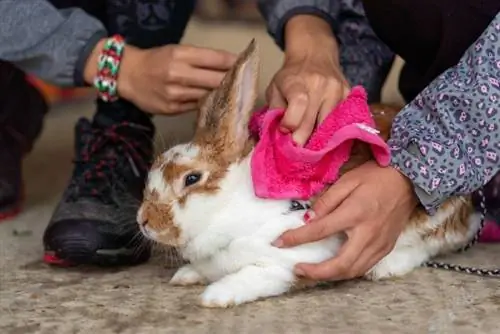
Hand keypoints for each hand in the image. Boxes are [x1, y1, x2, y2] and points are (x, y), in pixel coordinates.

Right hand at [85, 41, 236, 114]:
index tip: (244, 64)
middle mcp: (178, 74)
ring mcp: (175, 94)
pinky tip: (215, 104)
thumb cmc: (156, 61)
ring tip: (232, 93)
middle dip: (232, 80)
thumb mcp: (176, 51)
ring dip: (222, 95)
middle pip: (216, 79)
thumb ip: (201, 59)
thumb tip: (229, 66)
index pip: (215, 58)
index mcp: (180, 55)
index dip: (233, 62)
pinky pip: (197, 107)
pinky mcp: (172, 109)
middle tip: (243, 81)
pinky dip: (207, 104)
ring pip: (208, 95)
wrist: (127, 76)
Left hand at [266, 15, 349, 144]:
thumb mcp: (274, 88)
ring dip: (318, 140)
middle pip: (313, 123)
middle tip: (296, 153)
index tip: (285, 132)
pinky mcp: (349, 95)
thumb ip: (274, 109)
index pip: (298, 106)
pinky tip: (323, 135)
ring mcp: (337, 90)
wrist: (314, 54)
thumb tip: (278, 134)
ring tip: (309, 147)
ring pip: (329, 126)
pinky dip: (331, 131)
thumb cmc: (290, 76)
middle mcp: (320, 85)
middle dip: (302, 141)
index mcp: (297, 82)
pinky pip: (340, 121)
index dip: (291, 124)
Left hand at [273, 161, 417, 280]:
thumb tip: (308, 219)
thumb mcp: (348, 180)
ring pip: (352, 272)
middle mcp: (368, 234)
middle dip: (315, 272)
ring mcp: (380, 244)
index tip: (278, 243)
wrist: (410, 179)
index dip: (296, 239)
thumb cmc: (376, 176)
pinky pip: (364, 268)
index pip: (320, 231)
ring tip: (312, 272)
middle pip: (339, 265)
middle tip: (297, 269)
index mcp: (355, 213)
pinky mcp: (386, 248)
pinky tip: (334, 268)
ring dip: (330, 276)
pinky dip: (346, 272)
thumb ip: (327, 201)